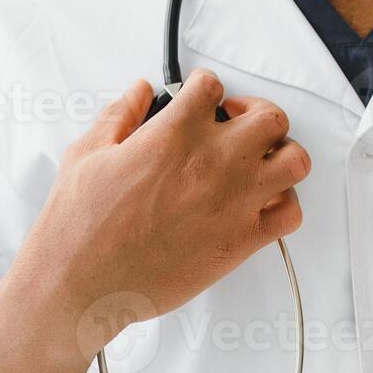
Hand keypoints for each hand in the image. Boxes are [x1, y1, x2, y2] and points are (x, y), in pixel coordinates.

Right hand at [0, 70, 310, 372]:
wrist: (81, 287)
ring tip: (257, 160)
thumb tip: (139, 92)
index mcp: (174, 135)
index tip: (200, 97)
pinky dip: (283, 203)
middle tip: (235, 123)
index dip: (204, 87)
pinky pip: (290, 214)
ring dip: (280, 154)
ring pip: (294, 160)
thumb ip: (120, 115)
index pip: (212, 85)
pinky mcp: (241, 240)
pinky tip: (259, 202)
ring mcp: (233, 201)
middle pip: (269, 116)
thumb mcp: (87, 154)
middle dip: (254, 113)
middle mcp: (212, 162)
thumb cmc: (79, 228)